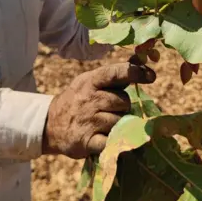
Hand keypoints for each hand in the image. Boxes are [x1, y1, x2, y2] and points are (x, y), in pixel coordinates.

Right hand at [41, 62, 155, 158]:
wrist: (50, 125)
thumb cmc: (79, 100)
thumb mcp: (91, 82)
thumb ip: (115, 74)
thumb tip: (141, 59)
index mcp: (91, 82)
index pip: (116, 73)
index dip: (135, 73)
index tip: (151, 76)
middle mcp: (90, 100)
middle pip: (124, 101)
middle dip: (123, 107)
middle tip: (111, 109)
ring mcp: (89, 121)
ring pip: (121, 122)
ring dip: (119, 124)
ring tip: (105, 123)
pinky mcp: (88, 141)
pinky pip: (113, 141)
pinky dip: (114, 141)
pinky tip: (105, 137)